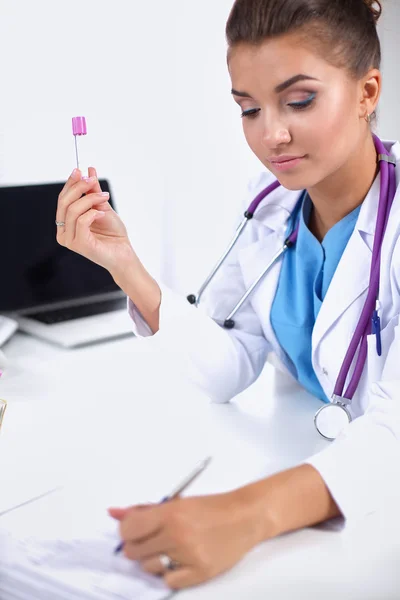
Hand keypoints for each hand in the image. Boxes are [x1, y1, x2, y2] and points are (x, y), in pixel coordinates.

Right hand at [56, 167, 137, 274]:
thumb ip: (93, 191)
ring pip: (73, 210)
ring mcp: (69, 239)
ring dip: (90, 199)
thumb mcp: (102, 206)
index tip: (80, 170)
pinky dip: (92, 213)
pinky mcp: (79, 245)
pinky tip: (102, 214)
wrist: (124, 253)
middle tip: (92, 180)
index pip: (63, 199)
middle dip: (79, 187)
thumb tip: (88, 171)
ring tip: (105, 197)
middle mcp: (63, 232)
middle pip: (64, 202)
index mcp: (66, 223)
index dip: (70, 183)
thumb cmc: (113, 234)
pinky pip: (81, 221)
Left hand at [108, 491, 261, 589]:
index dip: (127, 531)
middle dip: (137, 546)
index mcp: (170, 512)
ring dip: (154, 560)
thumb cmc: (211, 507)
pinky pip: (169, 582)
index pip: (128, 529)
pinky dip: (171, 573)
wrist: (244, 517)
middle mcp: (177, 534)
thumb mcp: (177, 502)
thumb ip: (144, 509)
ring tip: (169, 549)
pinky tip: (180, 560)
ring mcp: (188, 555)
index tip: (134, 531)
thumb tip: (114, 513)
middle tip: (152, 539)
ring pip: (149, 568)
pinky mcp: (199, 572)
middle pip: (134, 551)